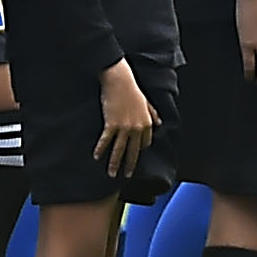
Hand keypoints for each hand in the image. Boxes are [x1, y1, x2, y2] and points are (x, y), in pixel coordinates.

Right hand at [95, 62, 157, 179]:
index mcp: (146, 123)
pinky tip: (96, 156)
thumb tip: (160, 123)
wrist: (120, 81)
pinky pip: (106, 141)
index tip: (133, 156)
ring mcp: (124, 127)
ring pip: (119, 150)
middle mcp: (137, 128)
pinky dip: (101, 149)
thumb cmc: (132, 89)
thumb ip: (153, 114)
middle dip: (130, 165)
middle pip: (133, 151)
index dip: (139, 151)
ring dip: (115, 163)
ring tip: (112, 174)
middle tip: (127, 175)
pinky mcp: (112, 124)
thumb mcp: (146, 102)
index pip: (144, 143)